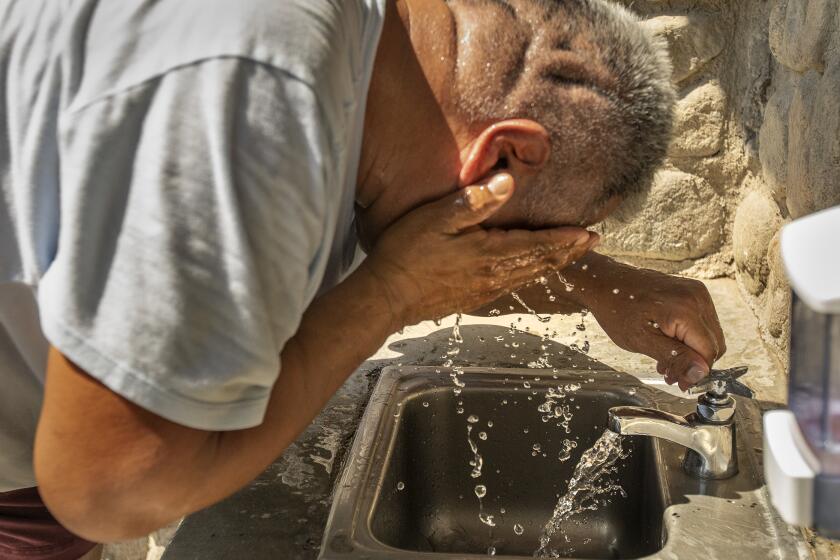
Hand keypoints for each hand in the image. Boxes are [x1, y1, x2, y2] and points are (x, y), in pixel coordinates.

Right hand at [362, 173, 598, 327]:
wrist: (387, 296)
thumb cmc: (407, 253)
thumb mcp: (437, 218)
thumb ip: (474, 201)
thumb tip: (508, 182)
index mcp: (489, 253)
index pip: (538, 244)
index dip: (565, 239)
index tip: (590, 233)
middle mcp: (493, 275)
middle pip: (540, 263)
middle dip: (567, 252)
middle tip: (592, 243)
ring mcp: (483, 290)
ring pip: (527, 276)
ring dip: (552, 264)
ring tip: (568, 256)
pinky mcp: (471, 299)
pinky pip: (510, 286)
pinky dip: (529, 276)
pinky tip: (528, 273)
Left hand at [581, 262, 725, 389]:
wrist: (605, 282)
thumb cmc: (617, 310)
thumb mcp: (642, 341)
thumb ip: (675, 358)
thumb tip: (700, 374)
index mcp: (686, 310)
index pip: (708, 351)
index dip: (696, 372)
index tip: (680, 383)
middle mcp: (697, 297)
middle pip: (713, 343)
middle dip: (694, 364)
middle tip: (671, 375)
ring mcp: (696, 292)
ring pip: (709, 334)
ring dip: (691, 351)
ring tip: (666, 361)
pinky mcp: (692, 291)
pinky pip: (701, 321)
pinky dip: (689, 336)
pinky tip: (669, 344)